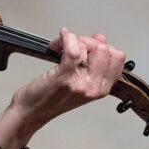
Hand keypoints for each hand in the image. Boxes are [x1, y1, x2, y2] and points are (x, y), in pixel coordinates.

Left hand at [10, 27, 124, 129]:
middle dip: (87, 40)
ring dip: (73, 39)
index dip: (102, 45)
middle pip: (104, 49)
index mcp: (101, 88)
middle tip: (71, 44)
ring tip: (60, 45)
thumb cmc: (50, 96)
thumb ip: (92, 60)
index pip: (117, 57)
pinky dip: (66, 39)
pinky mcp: (64, 78)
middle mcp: (94, 87)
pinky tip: (57, 41)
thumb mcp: (79, 80)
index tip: (86, 45)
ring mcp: (80, 83)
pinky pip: (72, 51)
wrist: (32, 111)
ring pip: (89, 47)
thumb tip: (100, 38)